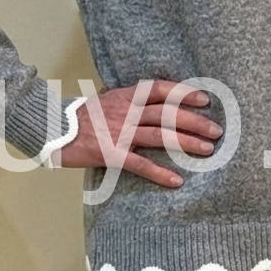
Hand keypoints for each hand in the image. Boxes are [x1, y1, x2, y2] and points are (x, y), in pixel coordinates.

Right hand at [54, 79, 222, 186]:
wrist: (53, 129)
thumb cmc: (82, 117)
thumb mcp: (108, 100)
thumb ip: (131, 100)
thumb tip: (157, 103)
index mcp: (126, 96)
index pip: (160, 89)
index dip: (183, 93)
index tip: (204, 99)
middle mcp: (126, 111)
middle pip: (167, 113)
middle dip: (195, 121)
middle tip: (217, 131)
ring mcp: (119, 132)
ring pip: (160, 136)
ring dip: (186, 143)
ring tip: (207, 150)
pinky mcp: (111, 154)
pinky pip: (139, 164)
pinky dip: (159, 173)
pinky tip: (176, 181)